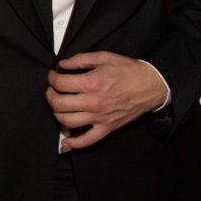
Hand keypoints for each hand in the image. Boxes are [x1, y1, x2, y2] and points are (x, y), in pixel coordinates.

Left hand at [46, 52, 168, 151]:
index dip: (52, 78)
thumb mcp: (104, 57)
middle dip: (50, 96)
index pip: (60, 84)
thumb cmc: (128, 70)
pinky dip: (74, 144)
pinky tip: (66, 141)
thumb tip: (63, 65)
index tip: (53, 75)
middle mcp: (93, 102)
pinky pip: (87, 141)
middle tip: (53, 90)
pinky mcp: (107, 128)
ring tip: (59, 106)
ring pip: (67, 122)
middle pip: (58, 104)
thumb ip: (81, 59)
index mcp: (92, 83)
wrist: (150, 86)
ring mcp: (99, 118)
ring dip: (57, 114)